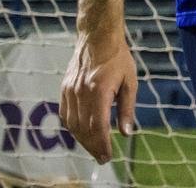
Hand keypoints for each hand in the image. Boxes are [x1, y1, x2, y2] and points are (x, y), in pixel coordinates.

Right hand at [59, 32, 136, 163]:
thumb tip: (126, 132)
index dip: (102, 144)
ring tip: (94, 148)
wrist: (97, 37)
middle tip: (102, 158)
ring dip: (82, 140)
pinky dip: (73, 127)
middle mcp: (81, 92)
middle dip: (93, 146)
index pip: (98, 126)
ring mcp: (70, 90)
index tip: (107, 157)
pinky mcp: (64, 88)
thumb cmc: (118, 58)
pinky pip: (65, 114)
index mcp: (99, 90)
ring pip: (73, 124)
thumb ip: (126, 108)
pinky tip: (81, 133)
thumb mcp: (130, 81)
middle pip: (84, 129)